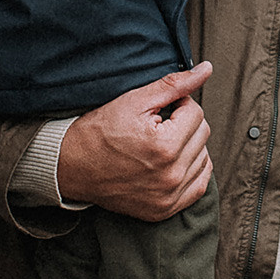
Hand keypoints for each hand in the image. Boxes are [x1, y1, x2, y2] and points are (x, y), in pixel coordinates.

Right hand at [57, 65, 213, 219]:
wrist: (72, 166)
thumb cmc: (100, 131)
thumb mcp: (134, 101)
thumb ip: (174, 84)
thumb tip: (207, 69)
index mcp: (165, 146)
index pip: (196, 112)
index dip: (177, 105)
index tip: (159, 110)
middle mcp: (171, 175)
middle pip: (202, 135)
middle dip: (184, 124)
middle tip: (157, 125)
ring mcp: (169, 196)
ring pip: (203, 158)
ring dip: (188, 146)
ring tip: (160, 143)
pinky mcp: (165, 209)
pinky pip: (199, 185)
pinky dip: (191, 170)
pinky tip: (172, 161)